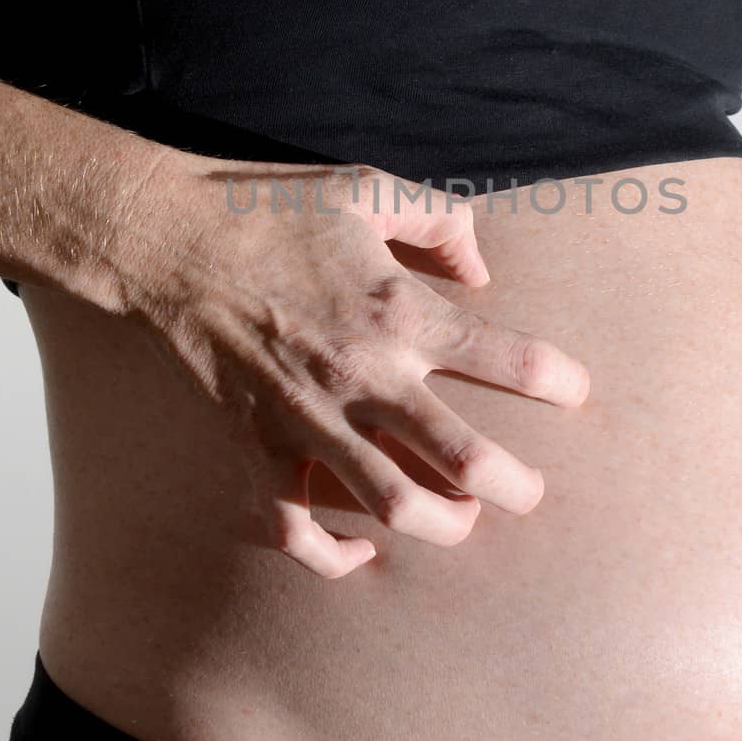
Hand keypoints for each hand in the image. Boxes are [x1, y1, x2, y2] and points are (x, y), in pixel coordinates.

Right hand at [115, 153, 590, 577]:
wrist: (165, 240)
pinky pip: (297, 528)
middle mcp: (364, 376)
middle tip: (533, 493)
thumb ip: (440, 220)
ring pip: (395, 505)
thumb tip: (483, 269)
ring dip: (444, 528)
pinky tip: (360, 553)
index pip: (506, 359)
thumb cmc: (267, 209)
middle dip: (515, 488)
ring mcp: (310, 419)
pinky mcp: (258, 448)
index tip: (575, 392)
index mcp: (399, 310)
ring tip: (465, 523)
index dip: (556, 381)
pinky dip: (331, 555)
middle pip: (463, 459)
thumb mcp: (367, 185)